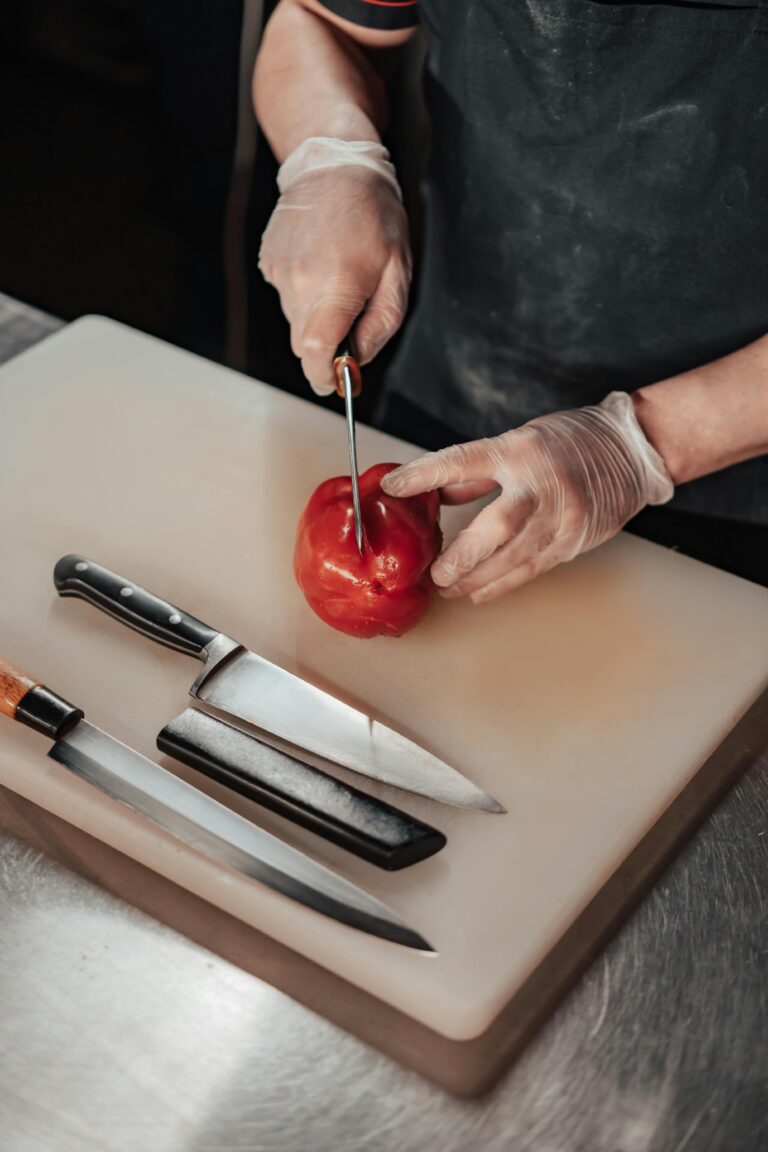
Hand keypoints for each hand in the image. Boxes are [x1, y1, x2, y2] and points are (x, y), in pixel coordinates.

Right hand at [259, 166, 410, 394]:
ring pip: (296, 320)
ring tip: (339, 276)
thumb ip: (380, 325)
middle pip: (304, 345)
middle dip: (327, 347)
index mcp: (334, 288)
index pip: (316, 355)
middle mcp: (299, 283)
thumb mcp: (397, 273)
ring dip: (317, 314)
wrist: (334, 164)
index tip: (337, 382)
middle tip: (352, 320)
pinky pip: (287, 296)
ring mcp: (279, 272)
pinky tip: (321, 263)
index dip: (325, 377)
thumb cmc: (374, 216)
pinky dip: (304, 292)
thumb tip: (357, 360)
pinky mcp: (268, 263)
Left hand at [381, 393, 673, 602]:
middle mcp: (541, 484)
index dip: (423, 475)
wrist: (633, 449)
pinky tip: (479, 593)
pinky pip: (533, 568)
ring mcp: (563, 516)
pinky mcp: (575, 539)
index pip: (461, 461)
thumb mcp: (520, 439)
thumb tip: (435, 491)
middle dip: (462, 556)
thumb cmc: (570, 440)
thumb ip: (477, 470)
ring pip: (514, 557)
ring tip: (448, 589)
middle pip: (495, 527)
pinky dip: (503, 583)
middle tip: (435, 575)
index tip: (392, 487)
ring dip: (478, 579)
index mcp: (519, 450)